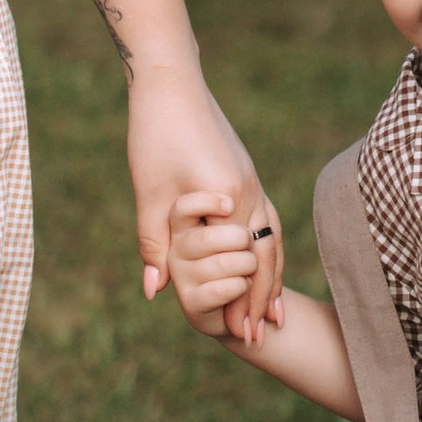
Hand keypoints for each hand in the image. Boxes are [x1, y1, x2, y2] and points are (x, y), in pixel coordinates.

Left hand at [126, 69, 281, 339]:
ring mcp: (253, 181)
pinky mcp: (248, 173)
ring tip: (271, 314)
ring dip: (271, 278)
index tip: (238, 335)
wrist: (170, 84)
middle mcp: (249, 190)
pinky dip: (268, 250)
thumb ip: (153, 244)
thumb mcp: (148, 194)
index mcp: (226, 196)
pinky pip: (268, 221)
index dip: (241, 301)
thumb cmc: (153, 136)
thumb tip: (154, 292)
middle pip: (265, 256)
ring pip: (273, 239)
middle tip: (257, 337)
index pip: (242, 262)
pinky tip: (262, 267)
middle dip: (261, 299)